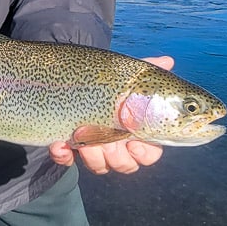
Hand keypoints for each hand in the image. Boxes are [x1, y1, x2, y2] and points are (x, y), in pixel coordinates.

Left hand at [47, 55, 174, 173]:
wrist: (78, 78)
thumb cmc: (112, 83)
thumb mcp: (129, 76)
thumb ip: (149, 71)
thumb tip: (168, 61)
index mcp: (135, 133)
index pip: (148, 154)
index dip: (144, 153)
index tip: (134, 142)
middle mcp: (116, 145)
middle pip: (124, 165)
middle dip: (116, 155)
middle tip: (108, 140)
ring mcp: (92, 149)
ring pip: (99, 165)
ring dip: (91, 154)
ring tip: (82, 134)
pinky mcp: (68, 148)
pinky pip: (66, 160)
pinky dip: (62, 154)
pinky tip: (59, 145)